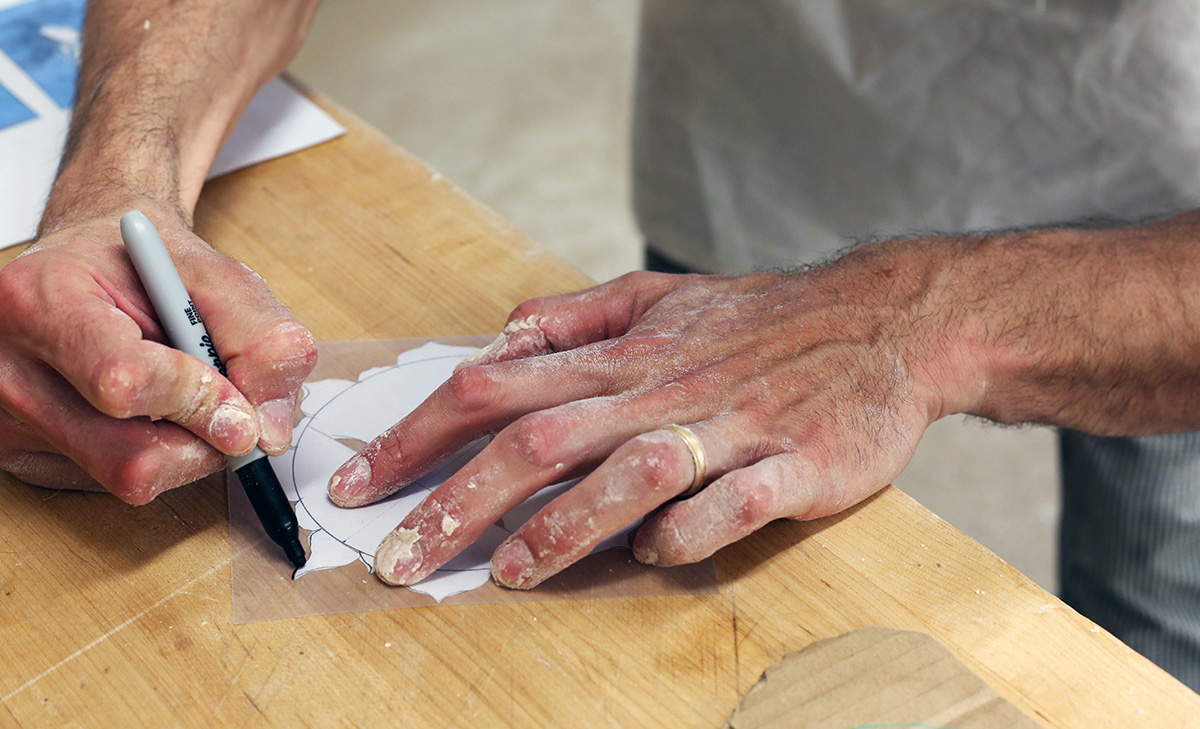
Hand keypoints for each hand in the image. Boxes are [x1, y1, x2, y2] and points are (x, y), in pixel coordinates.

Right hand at [0, 204, 315, 502]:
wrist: (85, 265)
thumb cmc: (143, 265)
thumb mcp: (213, 272)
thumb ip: (259, 338)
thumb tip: (268, 432)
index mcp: (40, 299)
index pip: (124, 381)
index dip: (199, 401)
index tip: (242, 406)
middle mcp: (6, 365)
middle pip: (130, 458)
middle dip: (204, 438)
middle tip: (226, 404)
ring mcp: (4, 421)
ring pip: (129, 479)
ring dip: (186, 446)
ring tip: (180, 392)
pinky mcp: (20, 458)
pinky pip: (112, 485)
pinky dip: (155, 453)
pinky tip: (144, 411)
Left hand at [327, 243, 960, 588]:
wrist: (885, 321)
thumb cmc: (761, 319)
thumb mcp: (661, 294)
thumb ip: (576, 316)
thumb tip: (499, 336)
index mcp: (622, 353)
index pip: (497, 385)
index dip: (420, 433)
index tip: (359, 481)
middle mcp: (662, 388)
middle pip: (543, 436)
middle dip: (460, 497)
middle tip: (397, 555)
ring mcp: (729, 427)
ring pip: (630, 472)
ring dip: (562, 524)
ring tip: (503, 571)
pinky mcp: (795, 464)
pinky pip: (733, 502)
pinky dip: (687, 530)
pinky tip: (651, 556)